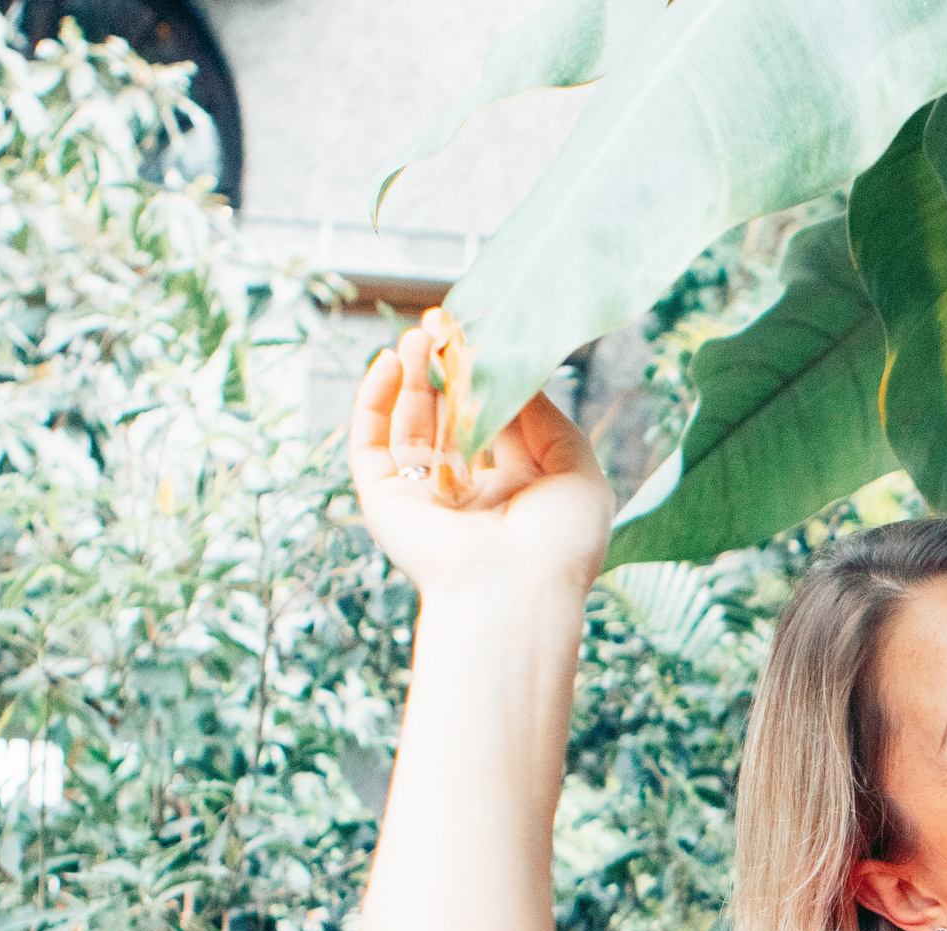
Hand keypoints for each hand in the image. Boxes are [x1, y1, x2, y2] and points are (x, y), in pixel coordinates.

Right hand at [348, 316, 614, 605]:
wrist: (515, 592)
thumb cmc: (560, 542)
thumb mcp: (576, 468)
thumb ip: (547, 418)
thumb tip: (517, 373)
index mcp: (515, 491)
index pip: (496, 423)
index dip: (488, 379)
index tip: (484, 334)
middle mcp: (468, 494)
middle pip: (450, 417)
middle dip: (445, 370)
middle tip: (443, 322)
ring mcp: (424, 497)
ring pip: (410, 424)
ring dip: (411, 376)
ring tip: (419, 333)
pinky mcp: (385, 502)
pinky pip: (371, 444)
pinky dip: (374, 402)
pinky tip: (389, 363)